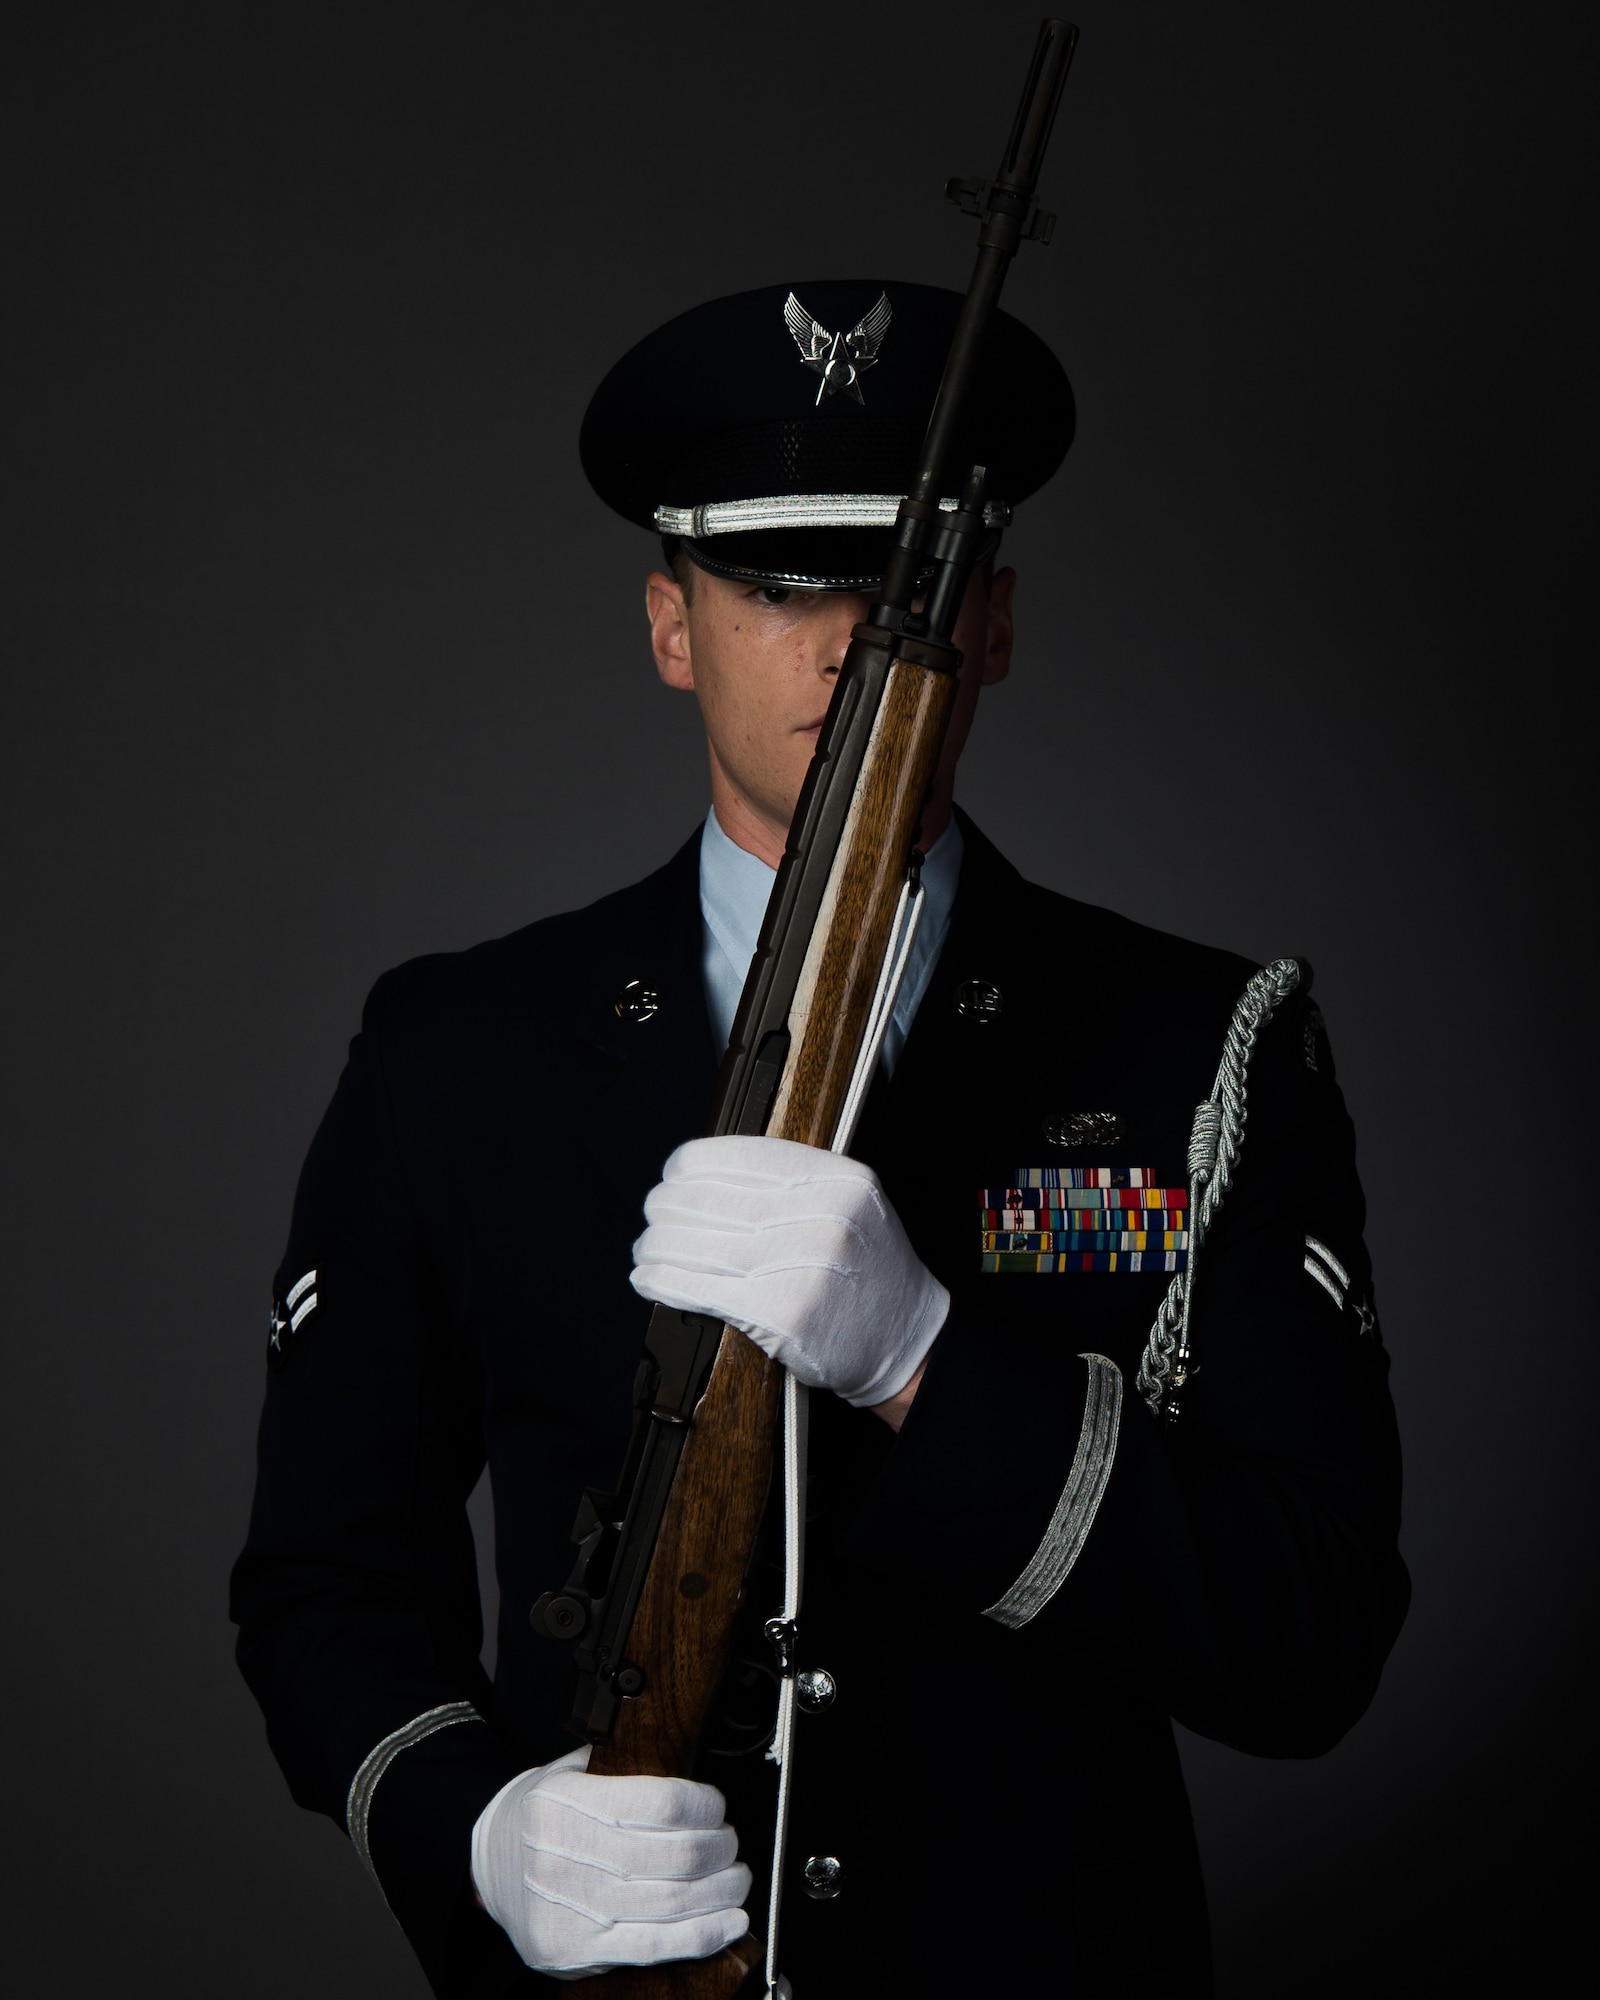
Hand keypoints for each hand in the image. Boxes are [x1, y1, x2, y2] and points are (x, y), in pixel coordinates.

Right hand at [470, 1746, 750, 1975]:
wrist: (488, 1865)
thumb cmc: (540, 1815)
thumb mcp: (569, 1770)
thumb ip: (622, 1765)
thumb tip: (691, 1770)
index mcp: (563, 1802)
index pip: (661, 1804)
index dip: (704, 1806)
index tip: (716, 1806)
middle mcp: (563, 1857)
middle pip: (675, 1857)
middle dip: (720, 1849)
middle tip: (730, 1842)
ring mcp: (571, 1909)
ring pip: (673, 1903)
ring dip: (721, 1891)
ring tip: (736, 1877)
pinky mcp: (577, 1950)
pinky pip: (655, 1946)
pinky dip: (702, 1935)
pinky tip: (729, 1921)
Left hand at [631, 1136, 947, 1409]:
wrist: (906, 1341)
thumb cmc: (870, 1274)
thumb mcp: (852, 1206)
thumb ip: (794, 1183)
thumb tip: (704, 1174)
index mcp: (840, 1180)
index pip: (740, 1155)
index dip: (692, 1165)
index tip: (673, 1174)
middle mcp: (824, 1216)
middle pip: (713, 1199)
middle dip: (667, 1208)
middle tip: (653, 1216)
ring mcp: (804, 1265)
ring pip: (701, 1243)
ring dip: (658, 1246)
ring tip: (647, 1249)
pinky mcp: (783, 1313)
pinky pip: (702, 1288)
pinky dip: (665, 1281)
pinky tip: (650, 1278)